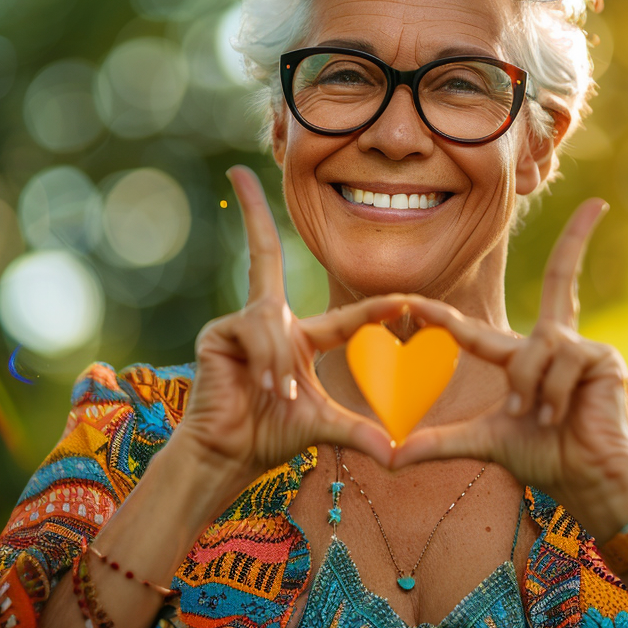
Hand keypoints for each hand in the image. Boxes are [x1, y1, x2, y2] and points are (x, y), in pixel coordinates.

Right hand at [175, 166, 400, 496]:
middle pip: (264, 252)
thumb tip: (398, 457)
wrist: (228, 456)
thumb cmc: (272, 435)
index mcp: (303, 337)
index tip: (410, 302)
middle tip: (238, 169)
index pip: (348, 315)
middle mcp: (270, 319)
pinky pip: (257, 334)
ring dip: (283, 364)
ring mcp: (240, 322)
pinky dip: (269, 362)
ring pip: (277, 324)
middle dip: (248, 211)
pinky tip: (266, 387)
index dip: (379, 308)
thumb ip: (360, 433)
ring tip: (282, 396)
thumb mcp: (324, 426)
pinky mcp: (218, 333)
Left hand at [390, 199, 627, 537]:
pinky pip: (558, 359)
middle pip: (562, 277)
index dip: (446, 317)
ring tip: (537, 416)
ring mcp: (582, 347)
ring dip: (527, 387)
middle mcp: (555, 341)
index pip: (480, 330)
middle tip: (597, 204)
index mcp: (524, 358)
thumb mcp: (483, 442)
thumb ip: (437, 442)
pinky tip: (557, 415)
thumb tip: (388, 458)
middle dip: (579, 238)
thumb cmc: (543, 459)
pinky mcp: (602, 358)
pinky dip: (548, 393)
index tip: (416, 303)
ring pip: (533, 347)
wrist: (587, 482)